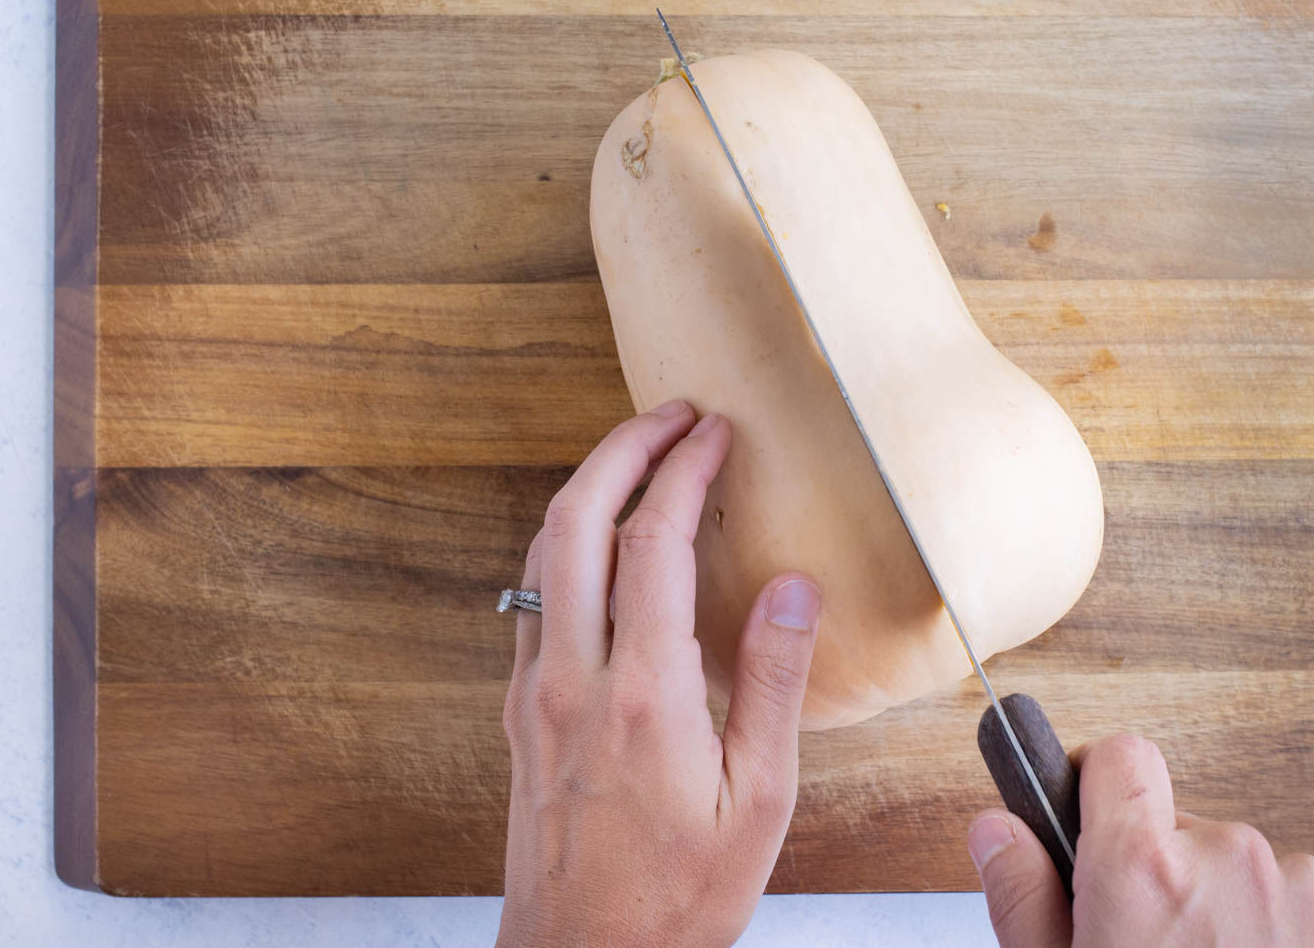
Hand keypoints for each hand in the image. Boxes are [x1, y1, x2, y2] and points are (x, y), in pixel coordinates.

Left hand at [498, 400, 822, 947]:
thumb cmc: (676, 900)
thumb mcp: (758, 803)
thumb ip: (775, 684)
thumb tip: (795, 586)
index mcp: (642, 697)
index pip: (654, 544)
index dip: (686, 471)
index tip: (717, 434)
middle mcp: (572, 680)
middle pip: (575, 519)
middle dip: (622, 448)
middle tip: (672, 415)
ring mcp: (533, 692)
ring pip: (542, 551)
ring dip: (588, 487)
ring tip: (640, 456)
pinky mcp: (517, 711)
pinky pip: (533, 596)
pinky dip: (566, 540)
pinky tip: (601, 541)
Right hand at [969, 735, 1313, 946]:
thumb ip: (1022, 898)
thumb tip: (998, 830)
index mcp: (1145, 868)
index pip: (1120, 756)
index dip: (1095, 786)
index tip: (1087, 821)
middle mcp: (1230, 860)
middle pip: (1179, 825)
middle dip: (1157, 871)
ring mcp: (1299, 894)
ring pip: (1238, 868)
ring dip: (1217, 909)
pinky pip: (1290, 909)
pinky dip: (1268, 940)